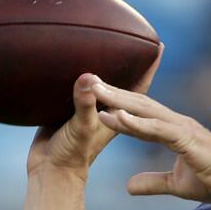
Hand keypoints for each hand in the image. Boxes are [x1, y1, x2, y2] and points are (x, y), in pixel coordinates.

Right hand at [26, 45, 164, 178]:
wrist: (51, 173)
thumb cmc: (71, 155)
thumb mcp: (80, 127)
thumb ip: (84, 104)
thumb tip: (91, 78)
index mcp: (118, 115)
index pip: (139, 86)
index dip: (149, 67)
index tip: (159, 45)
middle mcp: (108, 112)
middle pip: (126, 84)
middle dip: (134, 63)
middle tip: (139, 36)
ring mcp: (92, 114)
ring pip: (106, 88)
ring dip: (112, 71)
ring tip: (112, 47)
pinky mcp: (74, 114)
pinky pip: (86, 93)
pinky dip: (87, 81)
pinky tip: (79, 70)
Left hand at [91, 81, 210, 203]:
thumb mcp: (176, 185)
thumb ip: (152, 182)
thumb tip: (128, 186)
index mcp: (175, 130)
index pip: (141, 114)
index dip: (119, 105)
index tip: (96, 98)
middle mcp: (176, 122)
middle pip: (139, 104)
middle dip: (113, 93)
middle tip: (88, 81)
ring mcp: (182, 127)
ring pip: (144, 110)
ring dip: (117, 100)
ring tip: (94, 91)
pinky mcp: (186, 138)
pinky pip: (155, 129)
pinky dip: (134, 122)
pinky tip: (114, 116)